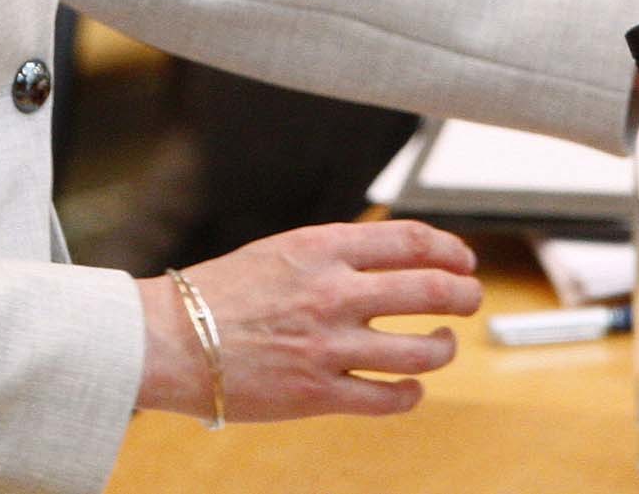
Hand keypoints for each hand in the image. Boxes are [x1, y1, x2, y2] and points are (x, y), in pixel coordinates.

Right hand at [135, 222, 481, 421]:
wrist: (168, 339)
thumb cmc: (217, 295)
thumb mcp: (280, 253)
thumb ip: (332, 255)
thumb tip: (388, 261)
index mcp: (321, 249)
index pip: (410, 241)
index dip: (449, 249)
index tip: (462, 259)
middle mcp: (332, 293)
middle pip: (430, 289)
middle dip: (464, 294)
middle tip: (470, 298)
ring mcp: (328, 346)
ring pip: (421, 349)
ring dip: (445, 347)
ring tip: (443, 345)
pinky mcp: (318, 394)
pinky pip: (388, 397)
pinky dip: (411, 393)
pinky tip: (411, 387)